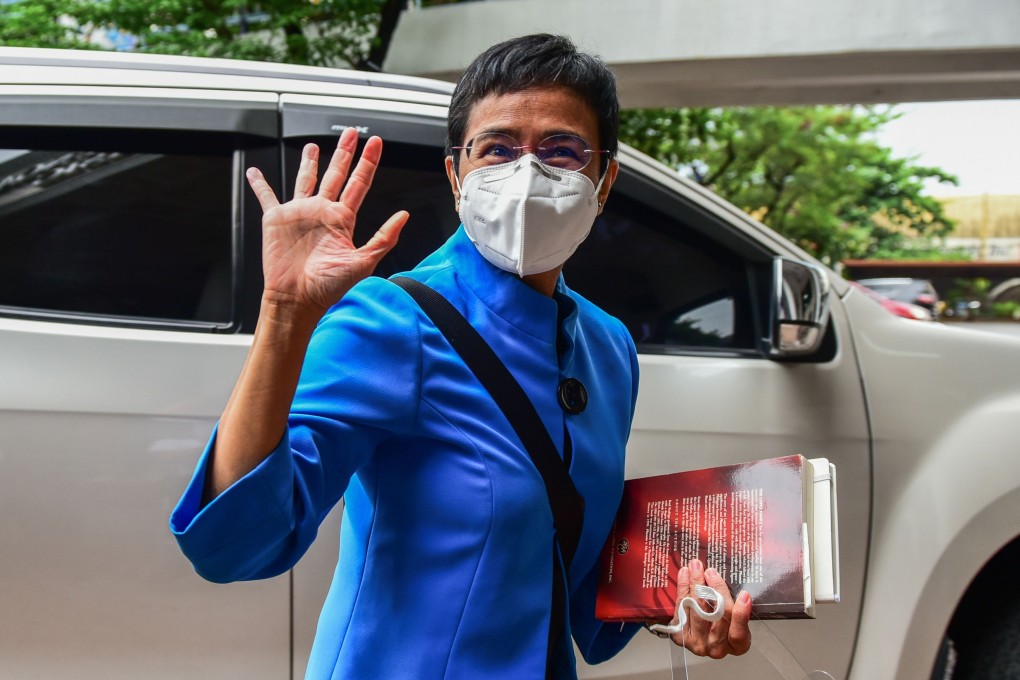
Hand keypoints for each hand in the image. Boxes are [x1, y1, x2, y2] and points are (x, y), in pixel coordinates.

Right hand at [246, 127, 409, 314]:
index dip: (368, 163)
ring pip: (305, 179)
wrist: (298, 300)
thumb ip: (384, 238)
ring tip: (313, 146)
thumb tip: (405, 215)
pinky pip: (266, 196)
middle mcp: (322, 212)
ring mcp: (299, 214)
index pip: (359, 184)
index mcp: (343, 220)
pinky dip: (260, 184)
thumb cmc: (328, 288)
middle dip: (344, 153)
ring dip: (309, 162)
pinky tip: (254, 172)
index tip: (376, 144)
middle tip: (352, 133)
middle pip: (336, 174)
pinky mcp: (276, 219)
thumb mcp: (363, 263)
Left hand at [670, 559, 751, 658]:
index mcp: (737, 645)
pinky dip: (683, 589)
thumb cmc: (724, 624)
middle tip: (710, 571)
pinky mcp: (680, 636)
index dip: (741, 614)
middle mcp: (717, 648)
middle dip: (713, 589)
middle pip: (716, 616)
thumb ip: (734, 606)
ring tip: (695, 567)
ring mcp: (697, 643)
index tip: (744, 594)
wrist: (700, 637)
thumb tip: (731, 585)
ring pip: (696, 610)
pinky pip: (681, 608)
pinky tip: (684, 575)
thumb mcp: (736, 619)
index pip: (739, 632)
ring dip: (695, 584)